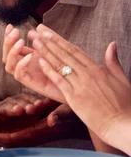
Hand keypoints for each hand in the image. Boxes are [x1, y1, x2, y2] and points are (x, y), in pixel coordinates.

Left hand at [0, 103, 82, 146]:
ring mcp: (23, 133)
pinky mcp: (24, 128)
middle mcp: (25, 136)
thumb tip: (50, 120)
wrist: (81, 120)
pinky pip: (4, 130)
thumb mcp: (67, 113)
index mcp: (33, 135)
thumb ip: (60, 116)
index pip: (9, 139)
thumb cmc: (75, 116)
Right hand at [3, 24, 65, 102]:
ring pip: (9, 65)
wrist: (76, 85)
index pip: (12, 46)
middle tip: (15, 32)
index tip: (10, 26)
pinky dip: (21, 64)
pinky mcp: (30, 83)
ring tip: (21, 42)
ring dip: (12, 52)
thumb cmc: (66, 68)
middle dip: (8, 42)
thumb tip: (37, 27)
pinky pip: (19, 75)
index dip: (9, 37)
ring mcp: (27, 74)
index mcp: (28, 56)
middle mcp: (24, 65)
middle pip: (7, 55)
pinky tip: (29, 56)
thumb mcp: (56, 50)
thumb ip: (47, 40)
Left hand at [32, 24, 130, 145]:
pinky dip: (49, 70)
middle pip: (65, 54)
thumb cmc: (123, 104)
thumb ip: (113, 62)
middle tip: (36, 32)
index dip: (59, 40)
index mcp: (98, 69)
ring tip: (34, 43)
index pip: (75, 51)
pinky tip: (39, 62)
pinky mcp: (74, 98)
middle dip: (49, 42)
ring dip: (46, 53)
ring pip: (60, 65)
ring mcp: (80, 85)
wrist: (121, 124)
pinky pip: (59, 81)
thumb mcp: (122, 79)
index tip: (48, 33)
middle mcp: (88, 75)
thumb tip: (112, 44)